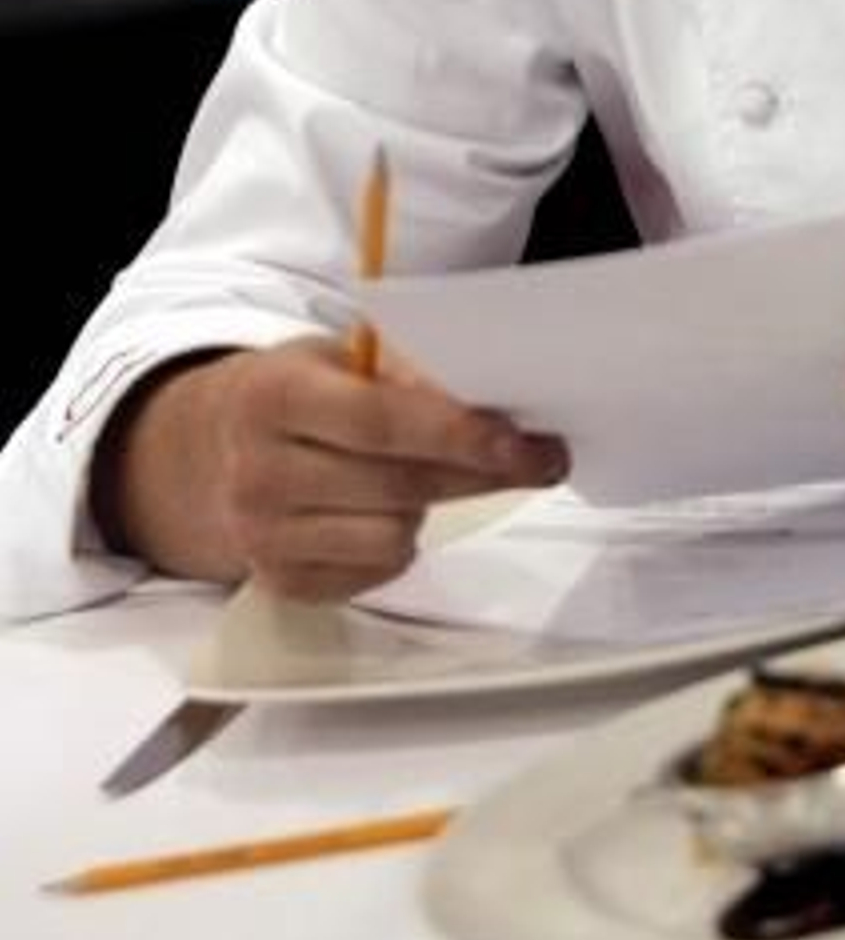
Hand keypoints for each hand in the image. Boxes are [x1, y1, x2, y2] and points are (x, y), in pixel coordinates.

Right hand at [93, 336, 568, 601]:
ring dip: (427, 507)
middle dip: (480, 471)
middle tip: (538, 457)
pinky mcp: (281, 584)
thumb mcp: (336, 356)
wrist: (210, 454)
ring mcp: (263, 537)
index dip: (459, 434)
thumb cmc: (298, 395)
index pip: (381, 421)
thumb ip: (403, 371)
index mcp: (272, 396)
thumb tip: (484, 400)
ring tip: (413, 477)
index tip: (523, 441)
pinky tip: (381, 511)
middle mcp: (258, 472)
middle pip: (400, 485)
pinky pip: (378, 572)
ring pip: (395, 536)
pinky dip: (398, 543)